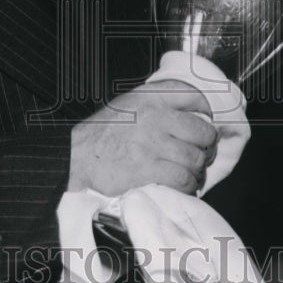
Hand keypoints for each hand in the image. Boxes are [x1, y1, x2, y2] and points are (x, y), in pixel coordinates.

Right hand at [68, 80, 219, 196]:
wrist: (75, 159)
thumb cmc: (101, 135)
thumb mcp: (126, 105)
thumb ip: (155, 104)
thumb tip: (188, 111)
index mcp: (150, 98)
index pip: (194, 96)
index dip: (207, 110)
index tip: (206, 121)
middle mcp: (155, 118)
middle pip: (203, 132)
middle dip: (206, 147)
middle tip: (201, 155)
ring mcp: (154, 145)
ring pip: (196, 160)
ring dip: (197, 172)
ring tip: (189, 175)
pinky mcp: (151, 171)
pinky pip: (184, 181)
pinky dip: (187, 187)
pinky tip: (180, 187)